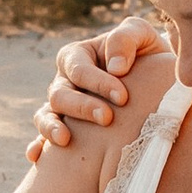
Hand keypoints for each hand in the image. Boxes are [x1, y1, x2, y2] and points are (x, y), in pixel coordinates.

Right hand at [26, 17, 171, 157]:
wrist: (155, 81)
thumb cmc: (146, 55)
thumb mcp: (142, 35)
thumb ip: (126, 38)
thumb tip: (116, 67)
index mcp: (78, 55)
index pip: (78, 68)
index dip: (97, 82)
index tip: (122, 97)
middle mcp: (65, 81)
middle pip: (59, 94)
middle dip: (81, 107)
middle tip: (107, 118)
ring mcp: (61, 108)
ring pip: (45, 115)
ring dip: (51, 127)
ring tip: (65, 140)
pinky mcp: (64, 130)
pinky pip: (42, 139)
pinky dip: (37, 146)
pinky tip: (36, 157)